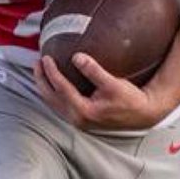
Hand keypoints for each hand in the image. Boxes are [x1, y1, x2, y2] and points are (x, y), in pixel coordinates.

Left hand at [35, 53, 168, 132]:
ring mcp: (79, 121)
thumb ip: (94, 71)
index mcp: (84, 111)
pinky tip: (54, 83)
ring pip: (54, 104)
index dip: (51, 72)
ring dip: (45, 87)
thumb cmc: (130, 99)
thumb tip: (77, 57)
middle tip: (37, 62)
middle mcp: (78, 118)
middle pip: (51, 98)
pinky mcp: (82, 119)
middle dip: (41, 80)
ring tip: (41, 71)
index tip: (46, 58)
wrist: (143, 115)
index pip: (61, 89)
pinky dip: (54, 94)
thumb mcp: (114, 83)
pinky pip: (60, 106)